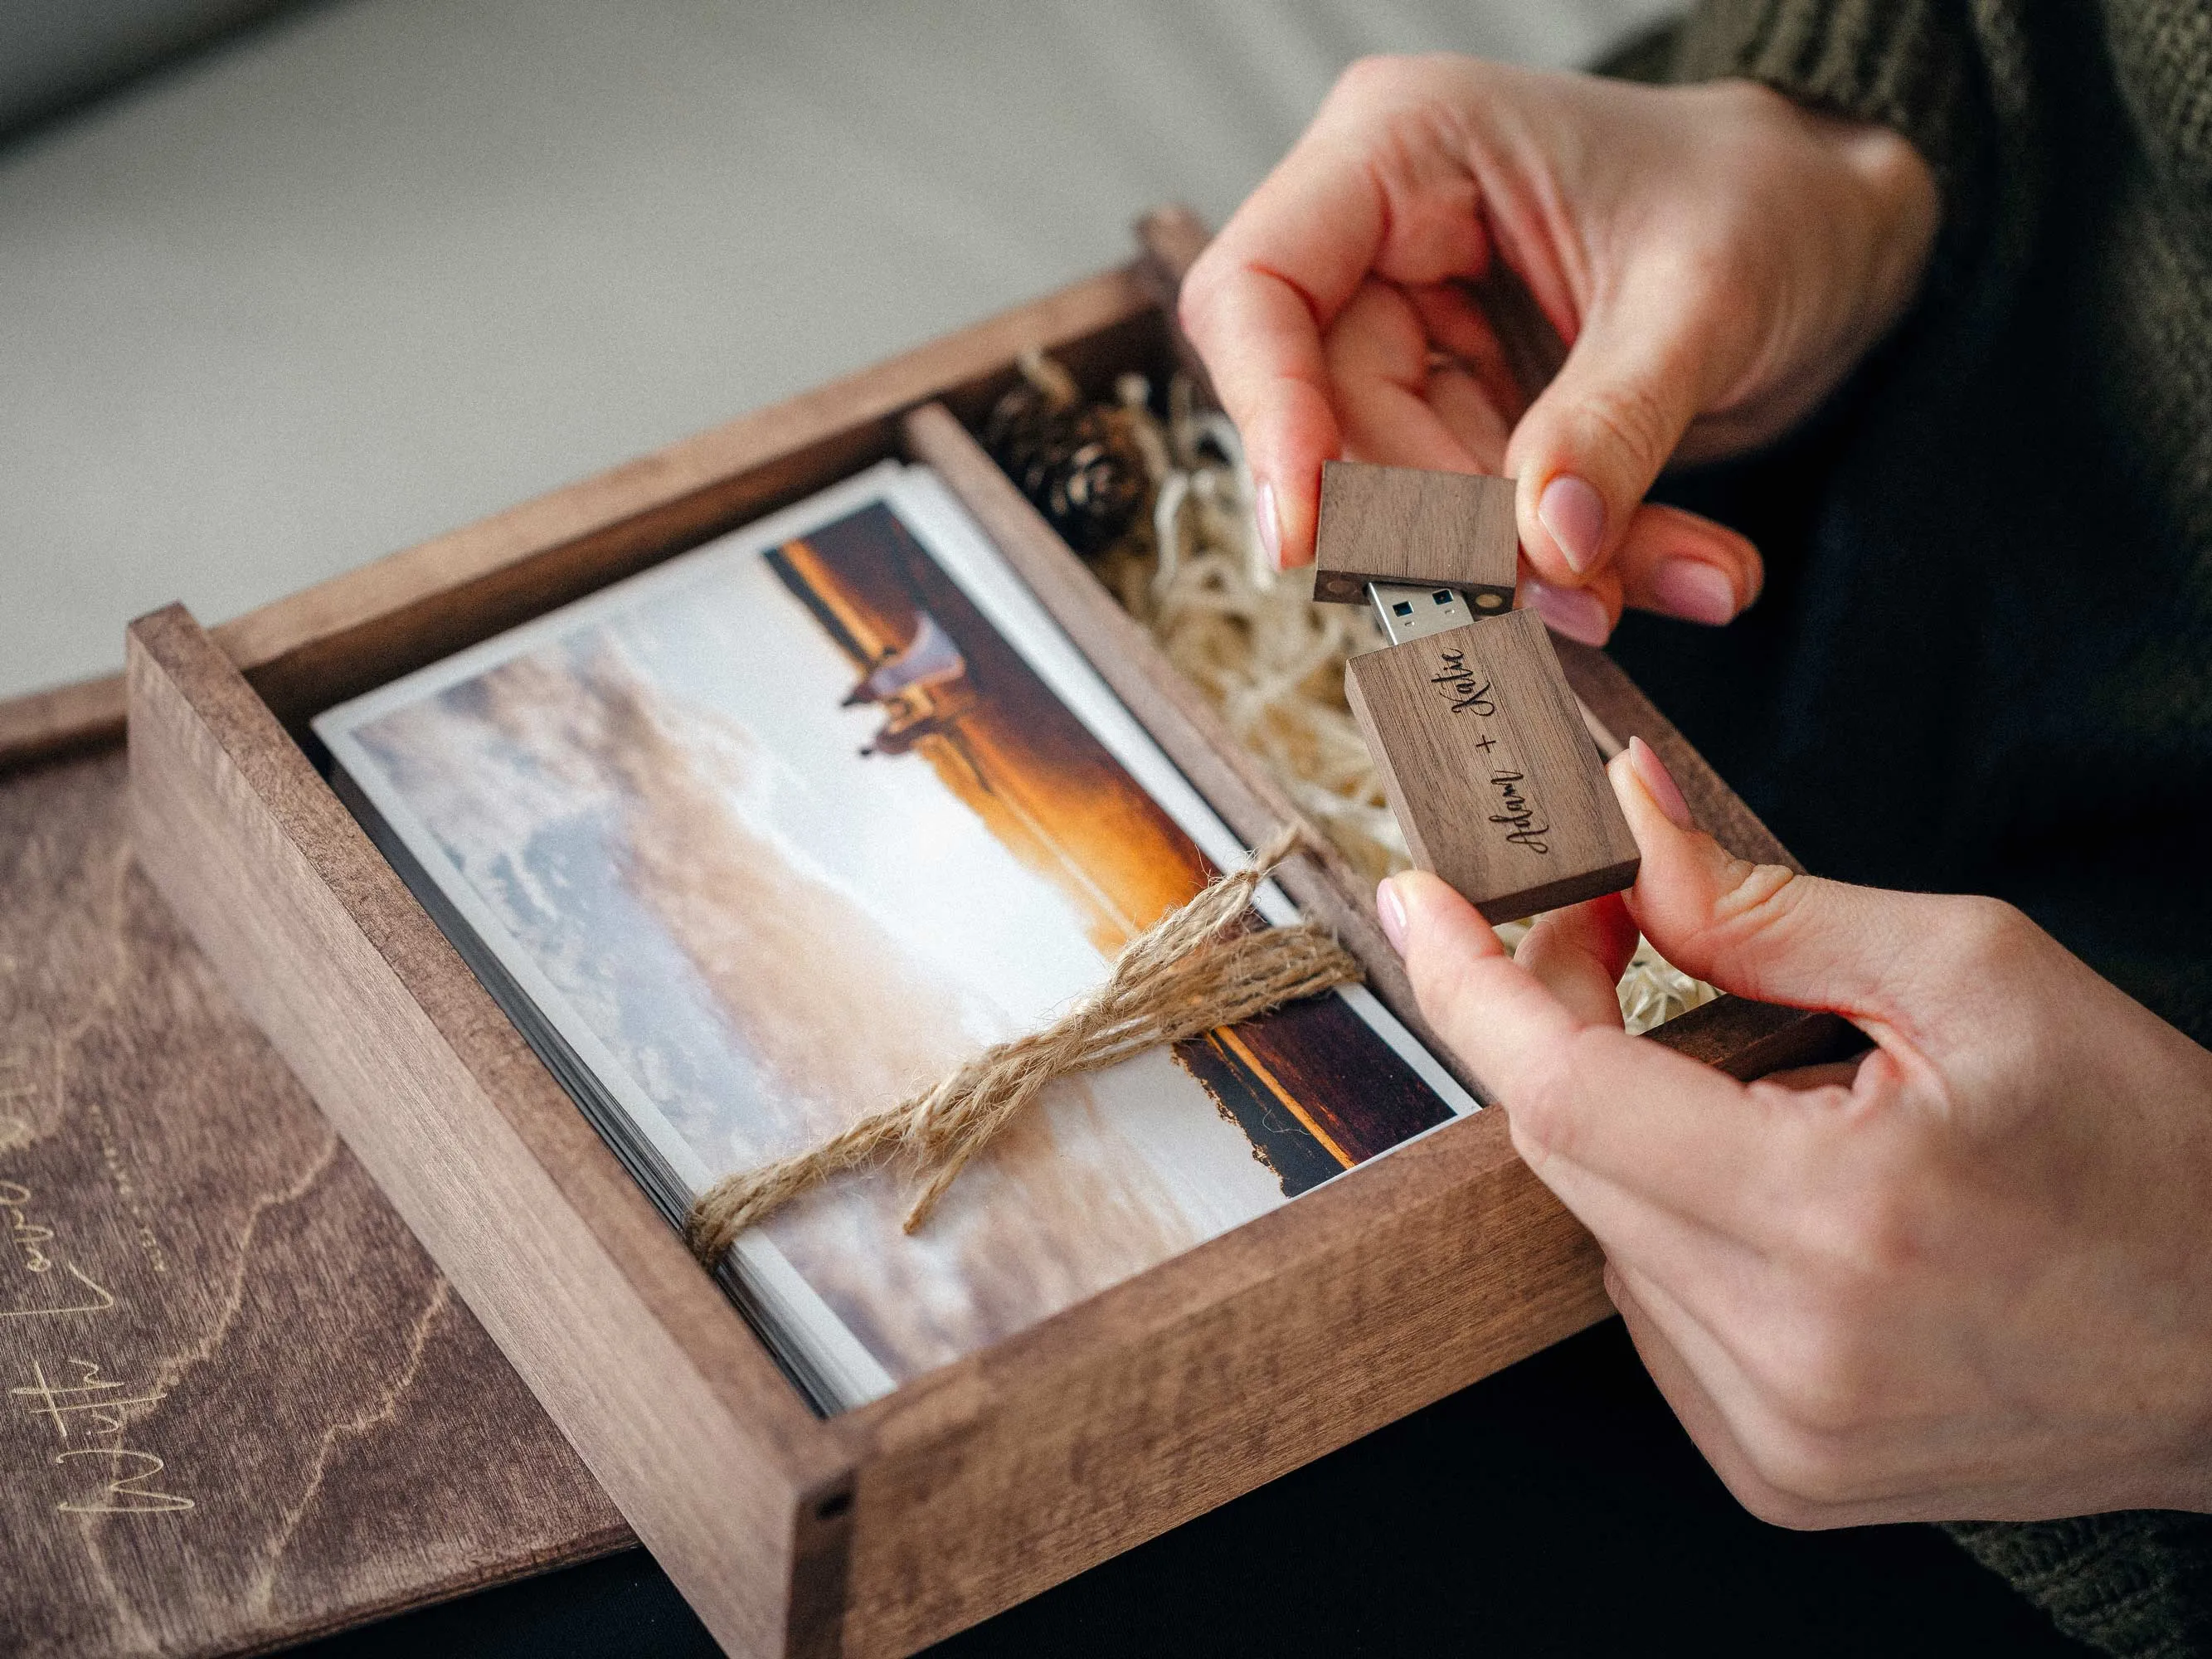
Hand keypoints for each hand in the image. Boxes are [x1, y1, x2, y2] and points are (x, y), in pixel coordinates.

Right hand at [1180, 56, 1937, 642]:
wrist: (1843, 229)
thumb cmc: (1776, 196)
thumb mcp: (1709, 295)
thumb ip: (1616, 418)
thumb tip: (1541, 542)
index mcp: (1402, 148)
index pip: (1258, 292)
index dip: (1268, 415)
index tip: (1310, 535)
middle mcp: (1384, 242)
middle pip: (1334, 423)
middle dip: (1450, 527)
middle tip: (1569, 591)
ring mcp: (1421, 334)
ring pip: (1409, 496)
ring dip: (1530, 565)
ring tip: (1659, 581)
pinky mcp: (1467, 413)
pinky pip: (1481, 519)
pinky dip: (1573, 564)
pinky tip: (1678, 571)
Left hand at [1376, 739, 2211, 1523]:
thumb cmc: (2151, 1151)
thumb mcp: (1977, 975)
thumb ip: (1768, 908)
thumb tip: (1630, 820)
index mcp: (1836, 1221)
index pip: (1564, 1093)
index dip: (1472, 984)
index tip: (1421, 901)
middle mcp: (1786, 1353)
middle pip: (1567, 1152)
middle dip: (1561, 1022)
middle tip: (1619, 929)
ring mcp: (1775, 1433)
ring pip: (1604, 1229)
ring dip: (1638, 1129)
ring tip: (1766, 1083)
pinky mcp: (1778, 1473)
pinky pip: (1655, 1311)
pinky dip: (1681, 1227)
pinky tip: (1787, 1197)